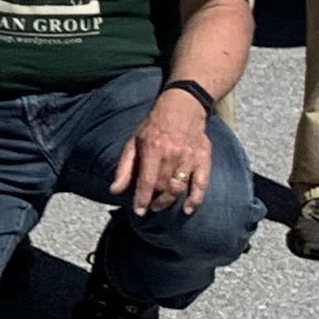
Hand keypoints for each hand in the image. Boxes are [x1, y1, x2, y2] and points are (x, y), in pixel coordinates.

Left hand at [110, 88, 213, 214]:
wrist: (183, 106)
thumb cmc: (154, 125)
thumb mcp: (134, 141)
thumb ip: (124, 167)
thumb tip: (115, 190)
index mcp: (153, 149)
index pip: (146, 181)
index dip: (142, 199)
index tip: (139, 211)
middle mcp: (172, 154)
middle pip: (163, 187)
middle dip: (154, 201)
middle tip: (149, 206)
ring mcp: (189, 157)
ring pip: (179, 188)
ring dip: (169, 201)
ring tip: (160, 205)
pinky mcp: (203, 159)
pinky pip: (202, 184)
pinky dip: (195, 199)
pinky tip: (187, 209)